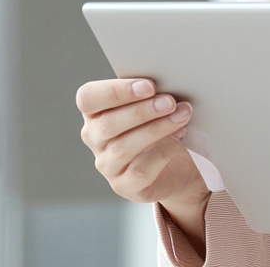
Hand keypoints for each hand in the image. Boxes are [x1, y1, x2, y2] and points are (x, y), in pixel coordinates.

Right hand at [77, 78, 211, 250]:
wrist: (176, 165)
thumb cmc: (160, 123)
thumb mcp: (152, 105)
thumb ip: (150, 94)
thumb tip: (168, 84)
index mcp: (94, 111)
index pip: (88, 98)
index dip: (115, 91)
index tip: (148, 85)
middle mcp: (94, 138)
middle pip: (107, 124)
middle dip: (142, 110)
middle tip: (169, 101)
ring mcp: (107, 164)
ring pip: (123, 147)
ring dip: (156, 129)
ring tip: (181, 116)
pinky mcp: (124, 186)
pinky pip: (141, 170)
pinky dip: (163, 152)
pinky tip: (180, 138)